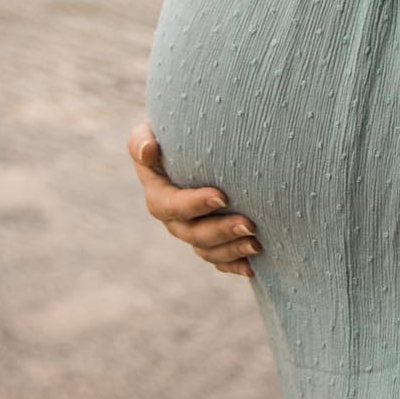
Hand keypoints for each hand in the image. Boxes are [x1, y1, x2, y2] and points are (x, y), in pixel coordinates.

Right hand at [126, 122, 262, 278]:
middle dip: (221, 231)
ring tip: (257, 244)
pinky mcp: (211, 240)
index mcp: (158, 194)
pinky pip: (219, 260)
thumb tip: (148, 149)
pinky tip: (253, 267)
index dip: (194, 205)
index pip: (170, 205)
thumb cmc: (172, 133)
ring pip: (208, 251)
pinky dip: (234, 264)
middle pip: (193, 233)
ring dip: (231, 250)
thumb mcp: (149, 131)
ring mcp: (192, 231)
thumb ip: (142, 140)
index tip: (222, 197)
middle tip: (249, 224)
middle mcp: (173, 218)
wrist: (192, 144)